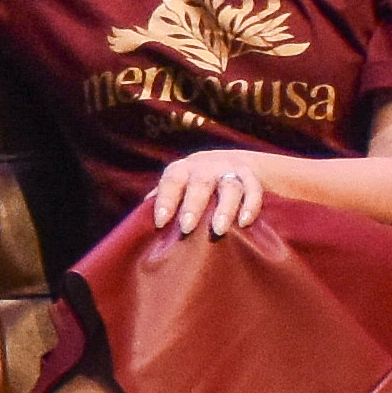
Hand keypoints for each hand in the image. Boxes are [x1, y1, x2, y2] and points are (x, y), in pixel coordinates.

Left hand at [138, 151, 296, 242]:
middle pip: (200, 183)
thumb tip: (138, 224)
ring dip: (224, 208)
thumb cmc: (193, 185)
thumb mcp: (177, 187)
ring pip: (229, 186)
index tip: (161, 222)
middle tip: (187, 227)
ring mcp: (230, 170)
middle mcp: (205, 168)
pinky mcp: (251, 177)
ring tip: (218, 230)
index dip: (165, 200)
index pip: (171, 181)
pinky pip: (253, 190)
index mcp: (182, 170)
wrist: (233, 162)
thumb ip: (161, 201)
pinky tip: (245, 223)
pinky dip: (251, 205)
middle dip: (193, 205)